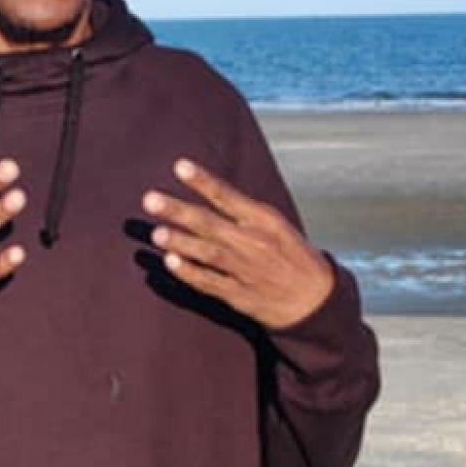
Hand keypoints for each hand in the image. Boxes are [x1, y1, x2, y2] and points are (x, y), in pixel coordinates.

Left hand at [140, 158, 335, 331]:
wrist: (315, 300)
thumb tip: (209, 194)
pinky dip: (191, 272)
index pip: (227, 195)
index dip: (203, 181)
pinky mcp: (240, 295)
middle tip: (150, 200)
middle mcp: (252, 242)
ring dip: (180, 242)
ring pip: (207, 252)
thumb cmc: (292, 257)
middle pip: (209, 223)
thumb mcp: (275, 226)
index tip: (179, 166)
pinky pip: (210, 282)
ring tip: (156, 234)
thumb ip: (243, 212)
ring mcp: (245, 269)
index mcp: (262, 219)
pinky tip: (172, 263)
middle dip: (178, 211)